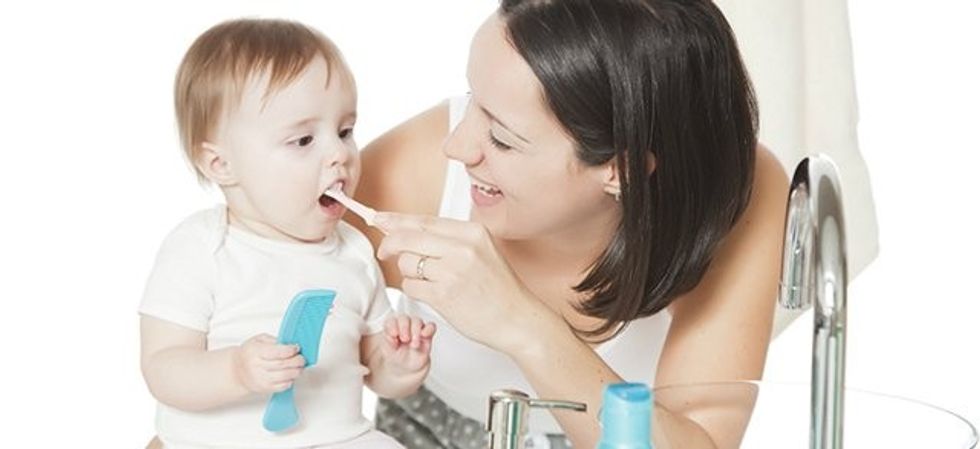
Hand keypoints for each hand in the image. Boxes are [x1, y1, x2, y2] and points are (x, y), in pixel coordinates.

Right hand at [232, 334, 305, 393]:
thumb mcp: (258, 340)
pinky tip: (291, 374)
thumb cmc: (249, 354)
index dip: (290, 350)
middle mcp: (257, 367)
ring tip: (299, 366)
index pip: (276, 352)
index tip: (296, 348)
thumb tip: (289, 344)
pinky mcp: (265, 389)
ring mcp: (261, 379)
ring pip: (284, 376)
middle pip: (282, 365)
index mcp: (255, 352)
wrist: (238, 371)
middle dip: (297, 361)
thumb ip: (273, 340)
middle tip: (302, 358)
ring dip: (296, 371)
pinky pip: (282, 386)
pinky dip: (291, 380)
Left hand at [375, 212, 551, 354]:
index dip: (396, 220)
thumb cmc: (499, 289)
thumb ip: (450, 240)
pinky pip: (410, 286)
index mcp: (472, 232)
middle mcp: (462, 248)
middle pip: (408, 238)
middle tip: (385, 252)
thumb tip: (408, 231)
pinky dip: (415, 290)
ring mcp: (452, 271)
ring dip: (410, 273)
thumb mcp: (482, 251)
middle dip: (390, 245)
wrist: (517, 319)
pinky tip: (433, 294)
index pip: (424, 220)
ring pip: (407, 263)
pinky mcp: (443, 295)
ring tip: (431, 281)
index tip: (379, 218)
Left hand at [381, 314, 436, 372]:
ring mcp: (416, 329)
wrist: (408, 367)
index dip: (392, 325)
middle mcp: (404, 326)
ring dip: (415, 331)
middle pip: (404, 318)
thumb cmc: (397, 356)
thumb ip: (386, 341)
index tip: (394, 334)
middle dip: (404, 327)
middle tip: (404, 339)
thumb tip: (391, 333)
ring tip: (414, 344)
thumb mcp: (387, 351)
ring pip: (417, 321)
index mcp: (392, 328)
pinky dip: (429, 329)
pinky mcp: (427, 334)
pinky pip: (431, 326)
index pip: (391, 320)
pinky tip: (424, 334)